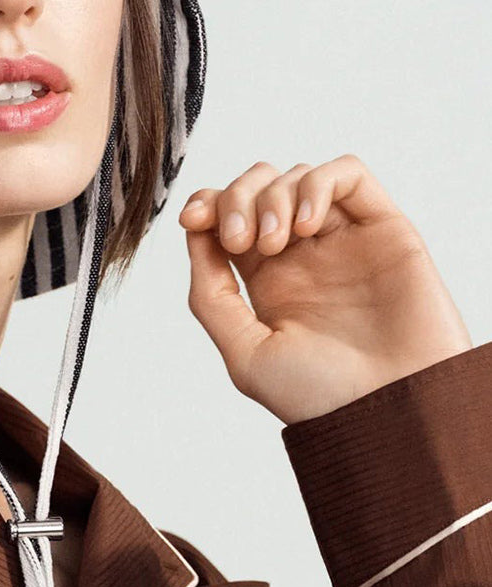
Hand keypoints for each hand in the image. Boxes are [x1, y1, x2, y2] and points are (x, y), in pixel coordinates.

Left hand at [177, 155, 472, 424]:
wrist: (391, 412)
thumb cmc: (322, 397)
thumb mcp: (245, 354)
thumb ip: (211, 295)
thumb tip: (195, 234)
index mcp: (268, 283)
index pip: (228, 218)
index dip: (206, 205)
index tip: (194, 221)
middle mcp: (304, 256)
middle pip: (258, 188)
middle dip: (236, 197)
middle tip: (241, 239)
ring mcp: (343, 240)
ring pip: (298, 177)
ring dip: (274, 195)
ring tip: (277, 241)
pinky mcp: (384, 228)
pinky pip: (349, 174)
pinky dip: (318, 183)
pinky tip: (307, 226)